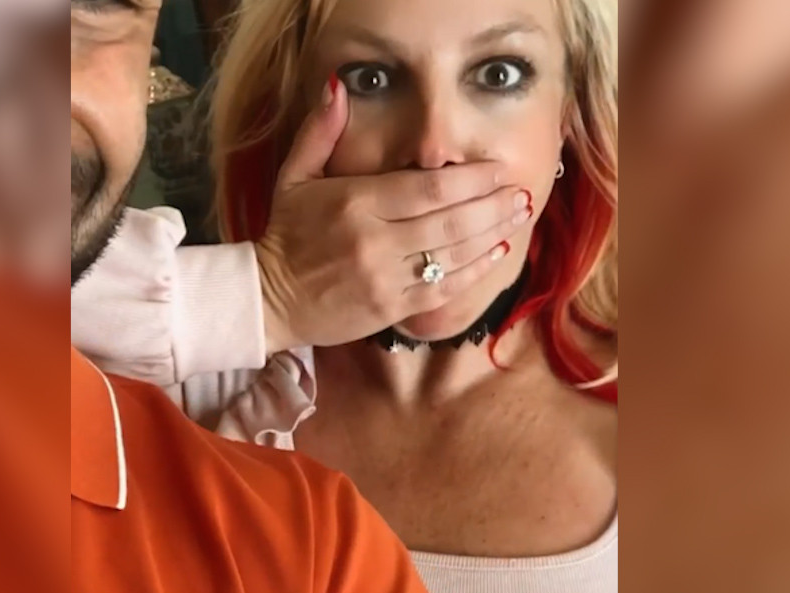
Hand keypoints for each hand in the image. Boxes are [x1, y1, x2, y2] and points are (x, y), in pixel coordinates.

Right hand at [257, 78, 530, 352]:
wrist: (267, 298)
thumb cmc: (286, 234)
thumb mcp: (294, 175)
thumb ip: (320, 131)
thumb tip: (338, 86)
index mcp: (355, 203)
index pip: (427, 187)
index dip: (470, 179)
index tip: (497, 168)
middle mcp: (375, 241)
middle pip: (449, 221)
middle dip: (492, 206)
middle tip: (521, 193)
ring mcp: (385, 279)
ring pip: (452, 256)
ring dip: (491, 235)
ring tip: (518, 217)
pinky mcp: (391, 309)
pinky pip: (442, 290)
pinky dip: (473, 272)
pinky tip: (494, 254)